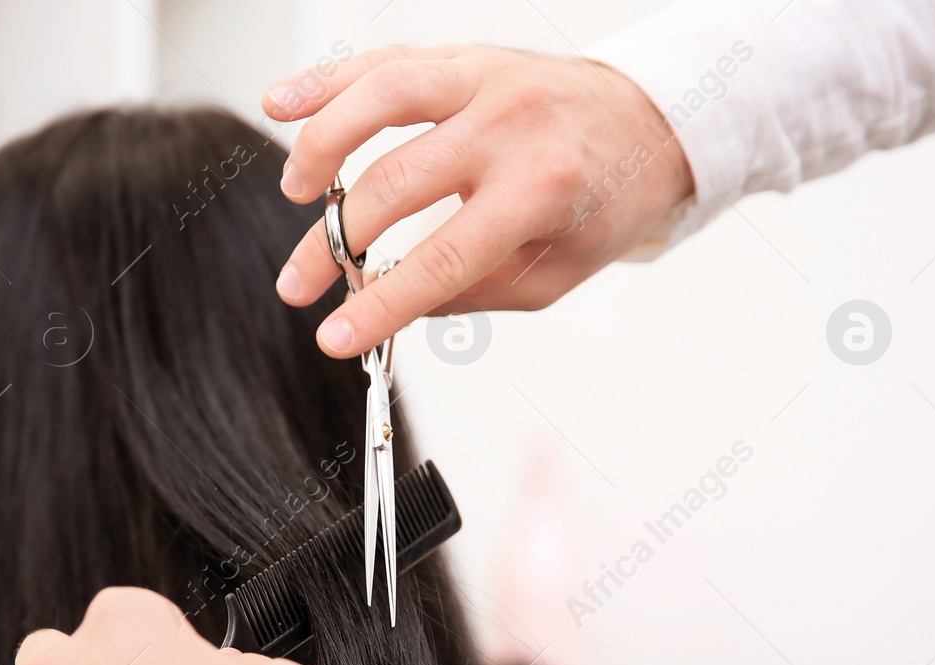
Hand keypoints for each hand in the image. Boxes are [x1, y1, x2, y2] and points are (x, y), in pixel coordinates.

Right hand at [264, 45, 694, 356]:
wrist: (653, 120)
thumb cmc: (605, 199)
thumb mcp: (558, 272)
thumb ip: (477, 292)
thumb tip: (399, 305)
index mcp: (541, 188)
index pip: (442, 258)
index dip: (381, 304)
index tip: (334, 338)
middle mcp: (509, 124)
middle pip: (396, 183)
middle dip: (334, 244)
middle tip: (299, 283)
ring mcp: (482, 79)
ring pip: (381, 97)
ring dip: (323, 145)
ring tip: (295, 193)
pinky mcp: (462, 57)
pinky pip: (384, 60)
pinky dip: (327, 81)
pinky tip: (281, 104)